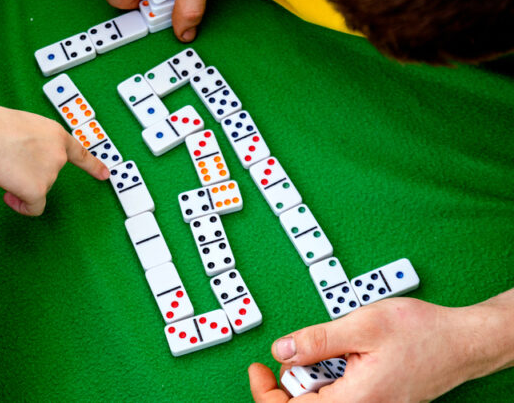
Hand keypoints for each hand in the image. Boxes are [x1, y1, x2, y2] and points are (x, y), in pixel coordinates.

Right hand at [0, 104, 108, 215]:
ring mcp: (51, 172)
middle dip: (30, 176)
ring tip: (2, 167)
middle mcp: (59, 154)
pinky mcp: (39, 189)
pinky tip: (9, 196)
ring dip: (21, 185)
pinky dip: (22, 206)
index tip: (105, 174)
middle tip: (8, 165)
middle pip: (49, 175)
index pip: (80, 153)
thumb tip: (26, 165)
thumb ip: (35, 144)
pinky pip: (34, 207)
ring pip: (37, 189)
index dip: (93, 165)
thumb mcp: (24, 127)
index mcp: (56, 134)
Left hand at [248, 298, 485, 401]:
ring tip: (330, 346)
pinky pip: (340, 393)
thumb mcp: (361, 324)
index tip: (258, 367)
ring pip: (322, 398)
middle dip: (292, 377)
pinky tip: (344, 353)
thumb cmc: (421, 332)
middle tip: (298, 348)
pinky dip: (331, 374)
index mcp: (354, 401)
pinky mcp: (375, 400)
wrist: (463, 341)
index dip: (266, 392)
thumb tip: (280, 351)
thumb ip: (316, 341)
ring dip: (313, 374)